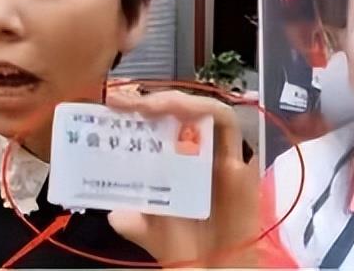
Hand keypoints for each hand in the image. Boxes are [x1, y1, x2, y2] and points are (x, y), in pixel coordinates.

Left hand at [105, 89, 258, 266]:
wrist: (211, 268)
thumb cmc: (184, 247)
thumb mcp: (145, 228)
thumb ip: (129, 216)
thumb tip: (112, 211)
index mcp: (179, 161)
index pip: (164, 122)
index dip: (141, 108)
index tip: (114, 104)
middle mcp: (202, 152)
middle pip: (183, 111)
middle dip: (153, 99)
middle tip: (124, 100)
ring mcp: (222, 152)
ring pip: (206, 109)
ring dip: (176, 100)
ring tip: (148, 104)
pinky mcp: (241, 157)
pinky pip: (227, 122)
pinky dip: (204, 109)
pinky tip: (179, 110)